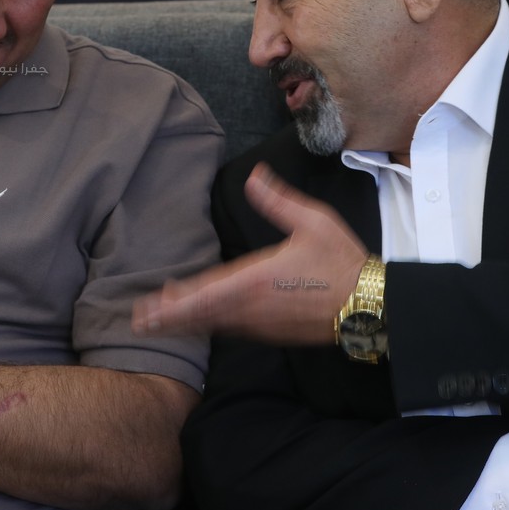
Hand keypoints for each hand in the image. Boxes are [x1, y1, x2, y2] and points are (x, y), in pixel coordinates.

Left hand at [131, 163, 367, 344]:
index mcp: (258, 278)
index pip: (206, 293)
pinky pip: (235, 330)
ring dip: (187, 324)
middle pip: (203, 315)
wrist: (370, 304)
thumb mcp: (312, 220)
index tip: (150, 307)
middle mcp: (254, 306)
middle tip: (139, 322)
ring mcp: (264, 324)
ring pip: (216, 325)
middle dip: (170, 319)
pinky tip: (202, 323)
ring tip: (158, 323)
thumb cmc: (341, 261)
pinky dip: (212, 327)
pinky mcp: (274, 333)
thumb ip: (278, 201)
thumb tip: (254, 176)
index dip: (175, 303)